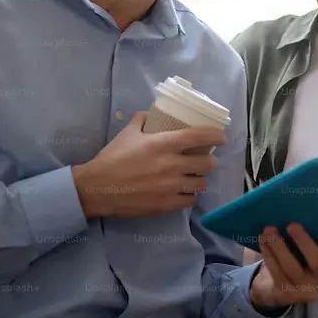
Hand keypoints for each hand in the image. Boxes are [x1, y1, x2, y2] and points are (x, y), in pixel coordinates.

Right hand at [71, 111, 225, 218]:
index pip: (199, 137)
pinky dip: (189, 196)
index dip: (215, 136)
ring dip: (199, 179)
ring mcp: (170, 187)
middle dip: (209, 161)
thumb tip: (150, 113)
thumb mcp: (127, 133)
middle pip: (207, 164)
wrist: (97, 188)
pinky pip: (190, 201)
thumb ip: (141, 120)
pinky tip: (183, 192)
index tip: (221, 136)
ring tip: (192, 177)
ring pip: (201, 184)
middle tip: (203, 160)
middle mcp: (171, 165)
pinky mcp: (166, 205)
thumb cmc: (112, 158)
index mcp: (163, 144)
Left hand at [249, 224, 317, 309]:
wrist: (280, 285)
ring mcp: (305, 288)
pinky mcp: (287, 292)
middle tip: (291, 224)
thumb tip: (304, 204)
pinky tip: (263, 240)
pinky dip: (269, 254)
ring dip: (279, 247)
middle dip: (304, 243)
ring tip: (269, 229)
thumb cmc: (300, 256)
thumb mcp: (311, 248)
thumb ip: (314, 233)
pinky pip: (277, 273)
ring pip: (292, 268)